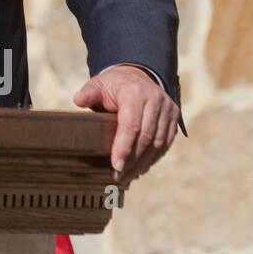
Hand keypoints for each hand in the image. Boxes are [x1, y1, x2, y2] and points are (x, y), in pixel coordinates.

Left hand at [73, 64, 178, 184]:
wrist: (136, 77)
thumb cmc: (113, 85)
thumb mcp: (98, 84)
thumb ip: (89, 93)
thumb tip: (78, 101)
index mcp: (135, 92)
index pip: (131, 125)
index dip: (124, 147)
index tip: (115, 165)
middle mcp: (156, 100)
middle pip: (146, 137)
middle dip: (132, 160)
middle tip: (118, 176)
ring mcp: (168, 109)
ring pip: (158, 143)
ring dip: (143, 163)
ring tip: (127, 176)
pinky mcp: (174, 118)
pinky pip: (166, 143)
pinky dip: (154, 158)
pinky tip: (141, 168)